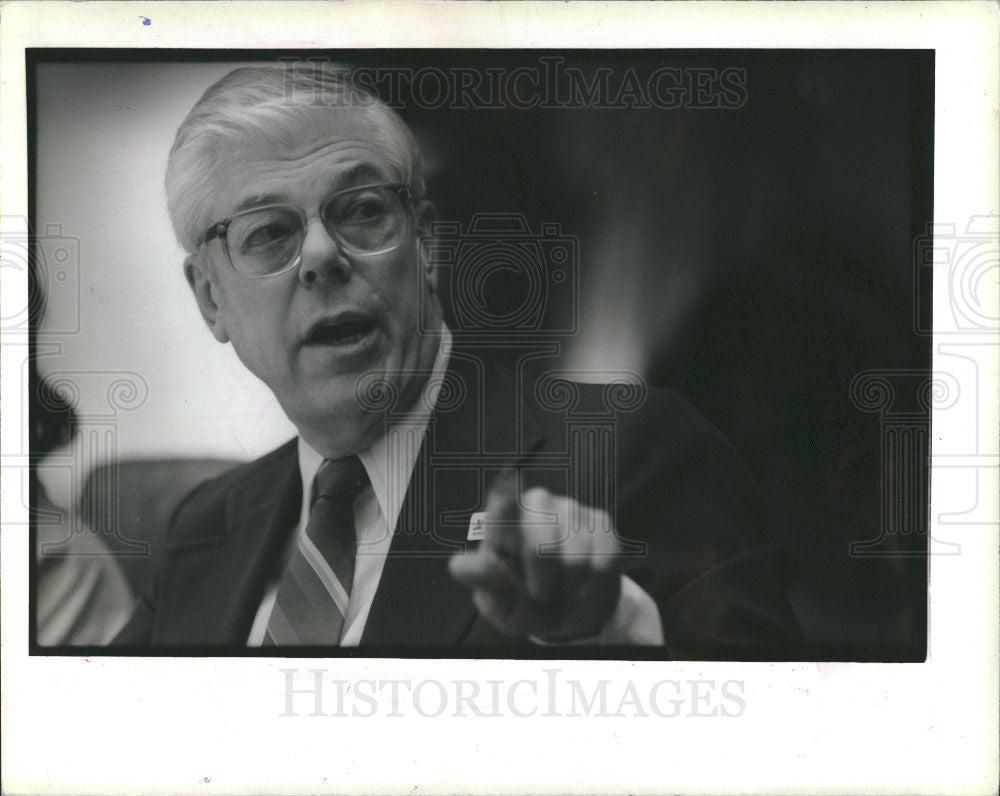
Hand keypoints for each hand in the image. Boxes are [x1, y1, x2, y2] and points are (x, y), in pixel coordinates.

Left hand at [448, 480, 622, 641]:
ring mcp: (571, 509)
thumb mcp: (498, 602)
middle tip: (541, 593)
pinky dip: (595, 581)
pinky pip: (604, 557)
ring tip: (563, 588)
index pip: (502, 503)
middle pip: (542, 535)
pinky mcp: (601, 522)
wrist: (570, 618)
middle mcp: (536, 503)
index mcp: (503, 519)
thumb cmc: (526, 604)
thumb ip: (482, 582)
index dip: (506, 510)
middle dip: (543, 577)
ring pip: (576, 554)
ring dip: (570, 585)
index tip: (508, 526)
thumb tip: (458, 566)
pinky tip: (585, 583)